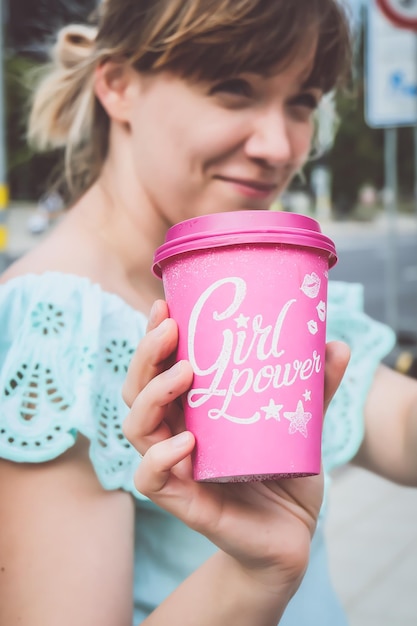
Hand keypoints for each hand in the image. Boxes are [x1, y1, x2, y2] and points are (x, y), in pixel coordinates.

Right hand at [123, 300, 349, 587]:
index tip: (165, 305)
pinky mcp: (182, 501)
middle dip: (146, 355)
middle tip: (169, 329)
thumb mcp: (301, 424)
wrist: (289, 535)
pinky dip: (161, 457)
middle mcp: (175, 432)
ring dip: (152, 395)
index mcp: (193, 410)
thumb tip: (337, 344)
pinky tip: (186, 442)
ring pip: (136, 427)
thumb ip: (315, 387)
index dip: (153, 337)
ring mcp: (175, 466)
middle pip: (137, 389)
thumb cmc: (285, 474)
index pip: (158, 368)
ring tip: (185, 374)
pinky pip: (150, 477)